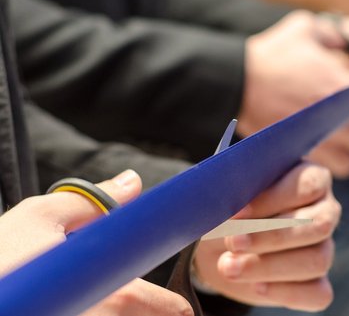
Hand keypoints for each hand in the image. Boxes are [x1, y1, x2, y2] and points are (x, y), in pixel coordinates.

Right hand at [0, 170, 192, 315]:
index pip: (168, 309)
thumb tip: (133, 181)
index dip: (173, 307)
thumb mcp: (36, 221)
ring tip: (85, 301)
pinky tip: (68, 307)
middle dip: (144, 315)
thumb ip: (92, 203)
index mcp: (108, 295)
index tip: (176, 307)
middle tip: (133, 303)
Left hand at [193, 163, 339, 310]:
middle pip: (319, 225)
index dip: (274, 200)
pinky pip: (318, 293)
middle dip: (273, 236)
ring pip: (318, 260)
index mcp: (313, 179)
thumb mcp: (231, 193)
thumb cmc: (231, 208)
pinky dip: (286, 292)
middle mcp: (326, 211)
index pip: (309, 187)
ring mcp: (324, 248)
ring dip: (270, 266)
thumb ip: (238, 193)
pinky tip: (256, 287)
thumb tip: (234, 210)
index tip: (237, 213)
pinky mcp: (316, 282)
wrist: (219, 243)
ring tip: (229, 267)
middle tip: (233, 242)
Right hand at [238, 10, 348, 174]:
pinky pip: (344, 165)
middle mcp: (337, 109)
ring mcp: (323, 133)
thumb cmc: (269, 54)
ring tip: (339, 129)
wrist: (235, 81)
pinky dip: (341, 159)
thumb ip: (334, 32)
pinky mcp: (307, 151)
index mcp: (341, 79)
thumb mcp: (303, 27)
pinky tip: (328, 145)